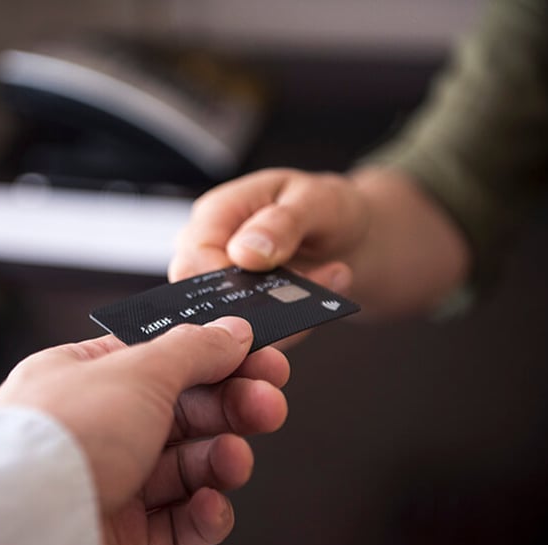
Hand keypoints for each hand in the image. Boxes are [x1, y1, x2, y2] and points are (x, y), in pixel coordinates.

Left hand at [0, 317, 288, 544]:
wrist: (23, 528)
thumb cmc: (59, 441)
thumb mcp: (137, 372)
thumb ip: (192, 350)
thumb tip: (231, 331)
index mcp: (86, 378)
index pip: (164, 360)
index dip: (216, 358)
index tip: (259, 359)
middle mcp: (96, 429)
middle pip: (183, 413)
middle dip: (232, 408)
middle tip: (266, 404)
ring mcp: (110, 483)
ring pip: (186, 468)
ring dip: (220, 461)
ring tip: (233, 460)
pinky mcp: (122, 537)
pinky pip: (178, 524)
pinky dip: (203, 515)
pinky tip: (210, 504)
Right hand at [169, 167, 468, 319]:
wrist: (353, 237)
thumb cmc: (327, 207)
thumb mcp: (316, 202)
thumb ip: (282, 224)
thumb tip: (245, 253)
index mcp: (215, 215)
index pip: (194, 260)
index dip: (222, 286)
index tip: (267, 293)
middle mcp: (209, 253)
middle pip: (201, 300)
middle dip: (252, 310)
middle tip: (307, 298)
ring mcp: (225, 288)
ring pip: (228, 326)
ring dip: (281, 321)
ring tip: (331, 283)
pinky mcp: (246, 316)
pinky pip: (256, 338)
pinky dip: (292, 328)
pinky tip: (328, 295)